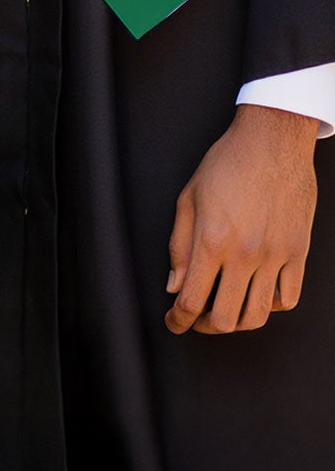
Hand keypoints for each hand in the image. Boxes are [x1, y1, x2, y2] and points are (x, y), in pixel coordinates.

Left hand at [166, 103, 317, 334]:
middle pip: (226, 318)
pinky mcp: (298, 254)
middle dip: (204, 327)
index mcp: (212, 240)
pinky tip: (256, 296)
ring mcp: (276, 257)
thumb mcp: (188, 198)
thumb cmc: (226, 164)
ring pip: (259, 315)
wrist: (272, 143)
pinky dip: (270, 306)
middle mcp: (246, 255)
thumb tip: (174, 285)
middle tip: (194, 320)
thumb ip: (179, 246)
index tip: (173, 323)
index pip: (192, 299)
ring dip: (237, 322)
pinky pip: (288, 298)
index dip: (178, 320)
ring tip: (223, 314)